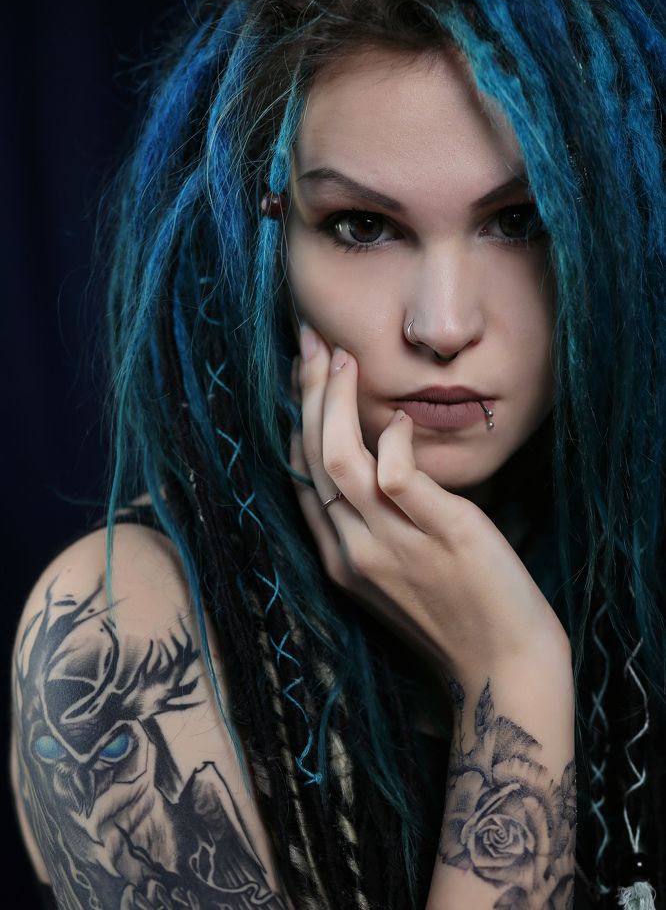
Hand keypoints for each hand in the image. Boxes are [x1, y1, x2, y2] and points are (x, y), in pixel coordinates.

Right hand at [289, 325, 568, 685]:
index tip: (306, 372)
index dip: (297, 418)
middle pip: (312, 459)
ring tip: (345, 357)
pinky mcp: (442, 535)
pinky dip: (394, 439)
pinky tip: (404, 421)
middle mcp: (354, 550)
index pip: (301, 476)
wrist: (503, 668)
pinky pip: (398, 477)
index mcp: (339, 558)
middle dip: (309, 393)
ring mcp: (394, 545)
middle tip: (312, 342)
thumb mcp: (396, 571)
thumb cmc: (456, 615)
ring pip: (340, 461)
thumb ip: (374, 523)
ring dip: (337, 401)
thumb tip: (377, 456)